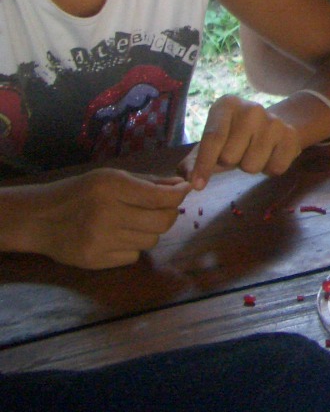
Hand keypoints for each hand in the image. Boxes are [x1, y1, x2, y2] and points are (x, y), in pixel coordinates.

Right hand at [17, 168, 189, 268]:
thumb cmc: (78, 193)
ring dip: (150, 230)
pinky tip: (117, 236)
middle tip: (162, 208)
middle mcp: (107, 213)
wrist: (37, 219)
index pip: (160, 197)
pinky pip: (134, 255)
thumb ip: (147, 182)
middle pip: (162, 222)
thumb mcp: (110, 177)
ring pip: (151, 240)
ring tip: (132, 221)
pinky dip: (133, 245)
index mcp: (111, 187)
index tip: (184, 191)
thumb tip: (182, 187)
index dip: (179, 195)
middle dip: (169, 214)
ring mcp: (100, 240)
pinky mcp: (96, 261)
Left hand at [182, 95, 302, 189]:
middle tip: (240, 151)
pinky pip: (274, 169)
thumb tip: (185, 178)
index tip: (197, 185)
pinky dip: (270, 168)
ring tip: (255, 152)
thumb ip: (194, 160)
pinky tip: (271, 154)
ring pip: (251, 166)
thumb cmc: (237, 136)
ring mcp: (274, 121)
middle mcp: (251, 109)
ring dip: (250, 166)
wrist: (278, 125)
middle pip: (230, 157)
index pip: (212, 138)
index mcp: (227, 105)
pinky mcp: (291, 136)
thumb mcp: (213, 142)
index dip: (203, 165)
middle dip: (232, 162)